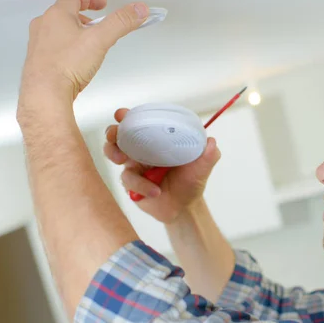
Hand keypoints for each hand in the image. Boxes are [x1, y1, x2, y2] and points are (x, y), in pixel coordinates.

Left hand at [18, 0, 148, 112]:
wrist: (45, 92)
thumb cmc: (65, 66)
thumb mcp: (100, 40)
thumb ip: (120, 22)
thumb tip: (137, 10)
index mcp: (56, 15)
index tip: (101, 3)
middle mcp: (44, 27)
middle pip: (65, 13)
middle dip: (83, 16)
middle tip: (96, 23)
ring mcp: (39, 44)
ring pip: (58, 31)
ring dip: (74, 33)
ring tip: (88, 43)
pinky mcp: (39, 61)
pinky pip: (54, 49)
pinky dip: (66, 49)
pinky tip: (76, 61)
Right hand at [104, 108, 220, 223]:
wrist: (185, 207)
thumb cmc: (191, 182)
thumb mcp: (203, 166)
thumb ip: (209, 153)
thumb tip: (211, 140)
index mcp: (158, 139)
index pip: (141, 122)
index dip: (129, 116)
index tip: (123, 115)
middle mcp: (142, 149)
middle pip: (119, 134)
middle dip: (112, 132)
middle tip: (115, 135)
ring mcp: (134, 166)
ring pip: (114, 154)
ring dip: (113, 153)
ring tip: (122, 159)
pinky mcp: (130, 183)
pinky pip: (128, 180)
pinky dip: (141, 185)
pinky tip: (155, 191)